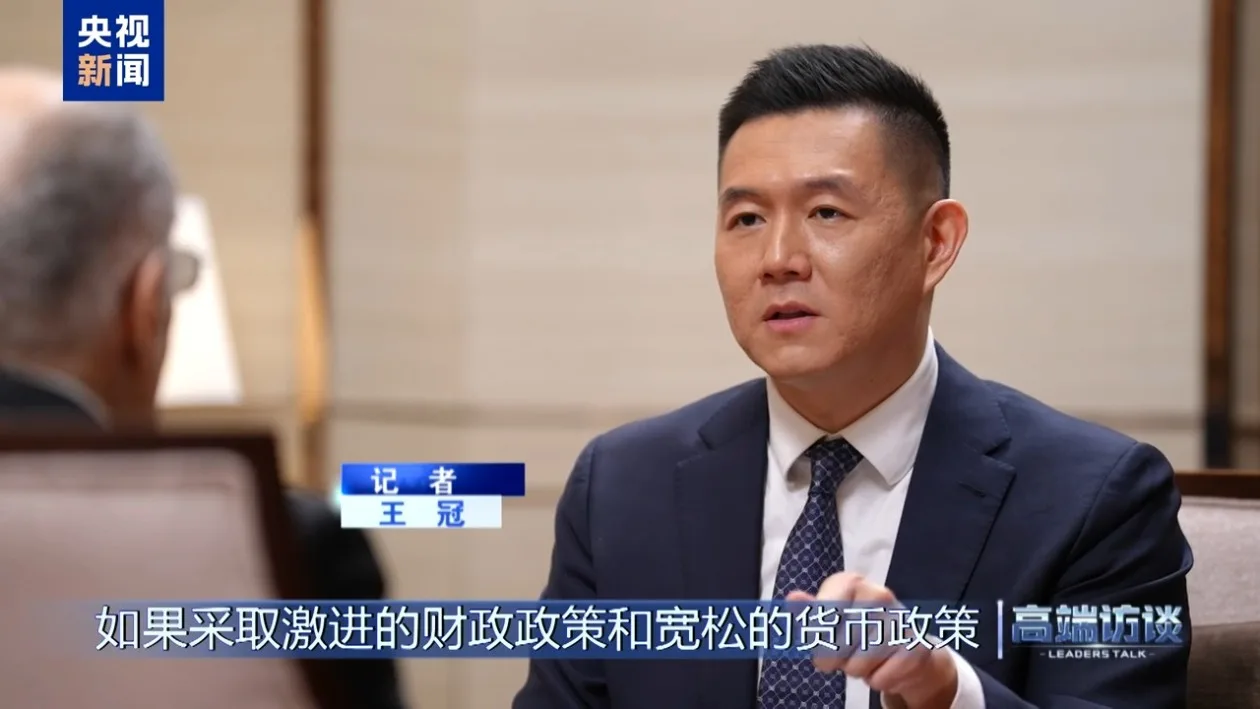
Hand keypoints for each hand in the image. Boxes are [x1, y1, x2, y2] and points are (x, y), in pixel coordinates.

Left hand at [788, 572, 957, 708]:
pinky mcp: (916, 647)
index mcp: (851, 583)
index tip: (821, 638)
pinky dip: (878, 680)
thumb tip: (792, 599)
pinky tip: (885, 666)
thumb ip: (809, 612)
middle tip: (847, 652)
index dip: (815, 638)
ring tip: (867, 657)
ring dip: (858, 670)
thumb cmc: (859, 629)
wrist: (905, 646)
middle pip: (836, 645)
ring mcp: (899, 619)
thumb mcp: (830, 618)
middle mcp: (878, 594)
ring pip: (858, 665)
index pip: (819, 617)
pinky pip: (880, 679)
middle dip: (836, 658)